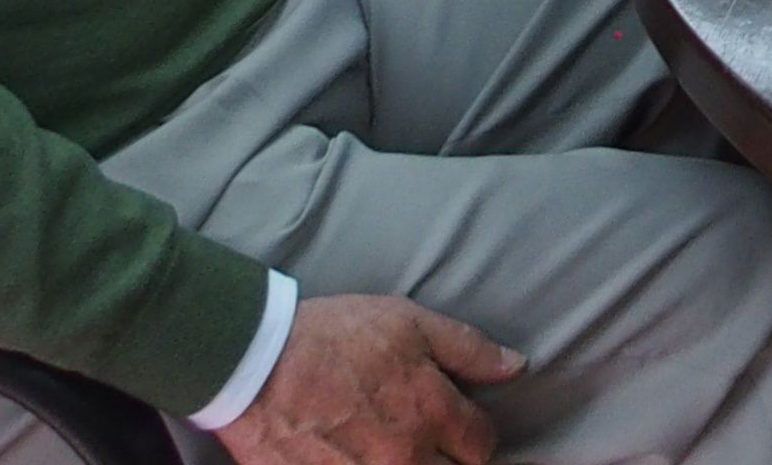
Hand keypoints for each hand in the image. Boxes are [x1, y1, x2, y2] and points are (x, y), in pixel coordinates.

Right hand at [215, 293, 521, 464]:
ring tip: (395, 450)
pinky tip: (362, 458)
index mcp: (431, 413)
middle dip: (448, 461)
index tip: (461, 426)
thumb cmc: (333, 337)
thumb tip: (516, 365)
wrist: (255, 365)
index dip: (475, 435)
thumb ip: (468, 349)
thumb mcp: (408, 322)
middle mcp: (405, 458)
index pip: (481, 446)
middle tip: (430, 443)